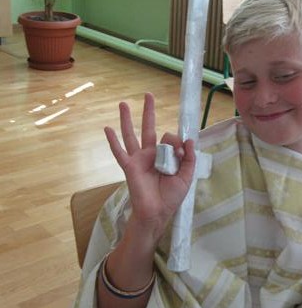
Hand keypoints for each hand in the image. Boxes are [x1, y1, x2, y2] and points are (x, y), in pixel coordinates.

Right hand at [104, 93, 195, 237]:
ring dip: (126, 119)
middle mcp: (151, 154)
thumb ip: (189, 158)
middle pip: (148, 128)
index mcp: (165, 156)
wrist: (157, 212)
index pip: (170, 138)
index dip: (177, 142)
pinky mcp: (129, 166)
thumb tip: (189, 139)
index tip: (180, 152)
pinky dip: (112, 141)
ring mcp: (139, 159)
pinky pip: (119, 152)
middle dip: (148, 111)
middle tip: (148, 94)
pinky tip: (106, 129)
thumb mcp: (186, 176)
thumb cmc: (171, 197)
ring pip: (131, 135)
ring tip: (122, 103)